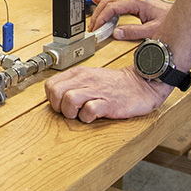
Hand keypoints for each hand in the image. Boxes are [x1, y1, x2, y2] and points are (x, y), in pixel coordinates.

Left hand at [44, 64, 171, 122]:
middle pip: (56, 92)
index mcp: (79, 73)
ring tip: (80, 114)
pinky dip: (87, 117)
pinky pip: (89, 111)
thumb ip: (73, 85)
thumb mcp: (90, 78)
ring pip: (69, 100)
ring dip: (71, 113)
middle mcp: (85, 79)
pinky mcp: (109, 103)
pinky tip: (93, 116)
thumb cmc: (115, 84)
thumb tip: (56, 98)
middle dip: (58, 106)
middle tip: (69, 111)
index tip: (61, 104)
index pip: (50, 85)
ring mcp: (97, 91)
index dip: (52, 98)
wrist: (141, 84)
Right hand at [90, 0, 171, 40]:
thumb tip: (117, 33)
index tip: (96, 27)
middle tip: (92, 28)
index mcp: (136, 3)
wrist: (180, 15)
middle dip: (97, 15)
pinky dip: (104, 3)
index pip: (112, 8)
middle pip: (108, 3)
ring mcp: (133, 0)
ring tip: (93, 22)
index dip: (102, 17)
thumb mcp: (152, 30)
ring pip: (110, 1)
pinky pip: (115, 1)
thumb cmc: (169, 20)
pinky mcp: (133, 3)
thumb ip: (134, 32)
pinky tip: (97, 1)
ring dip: (100, 11)